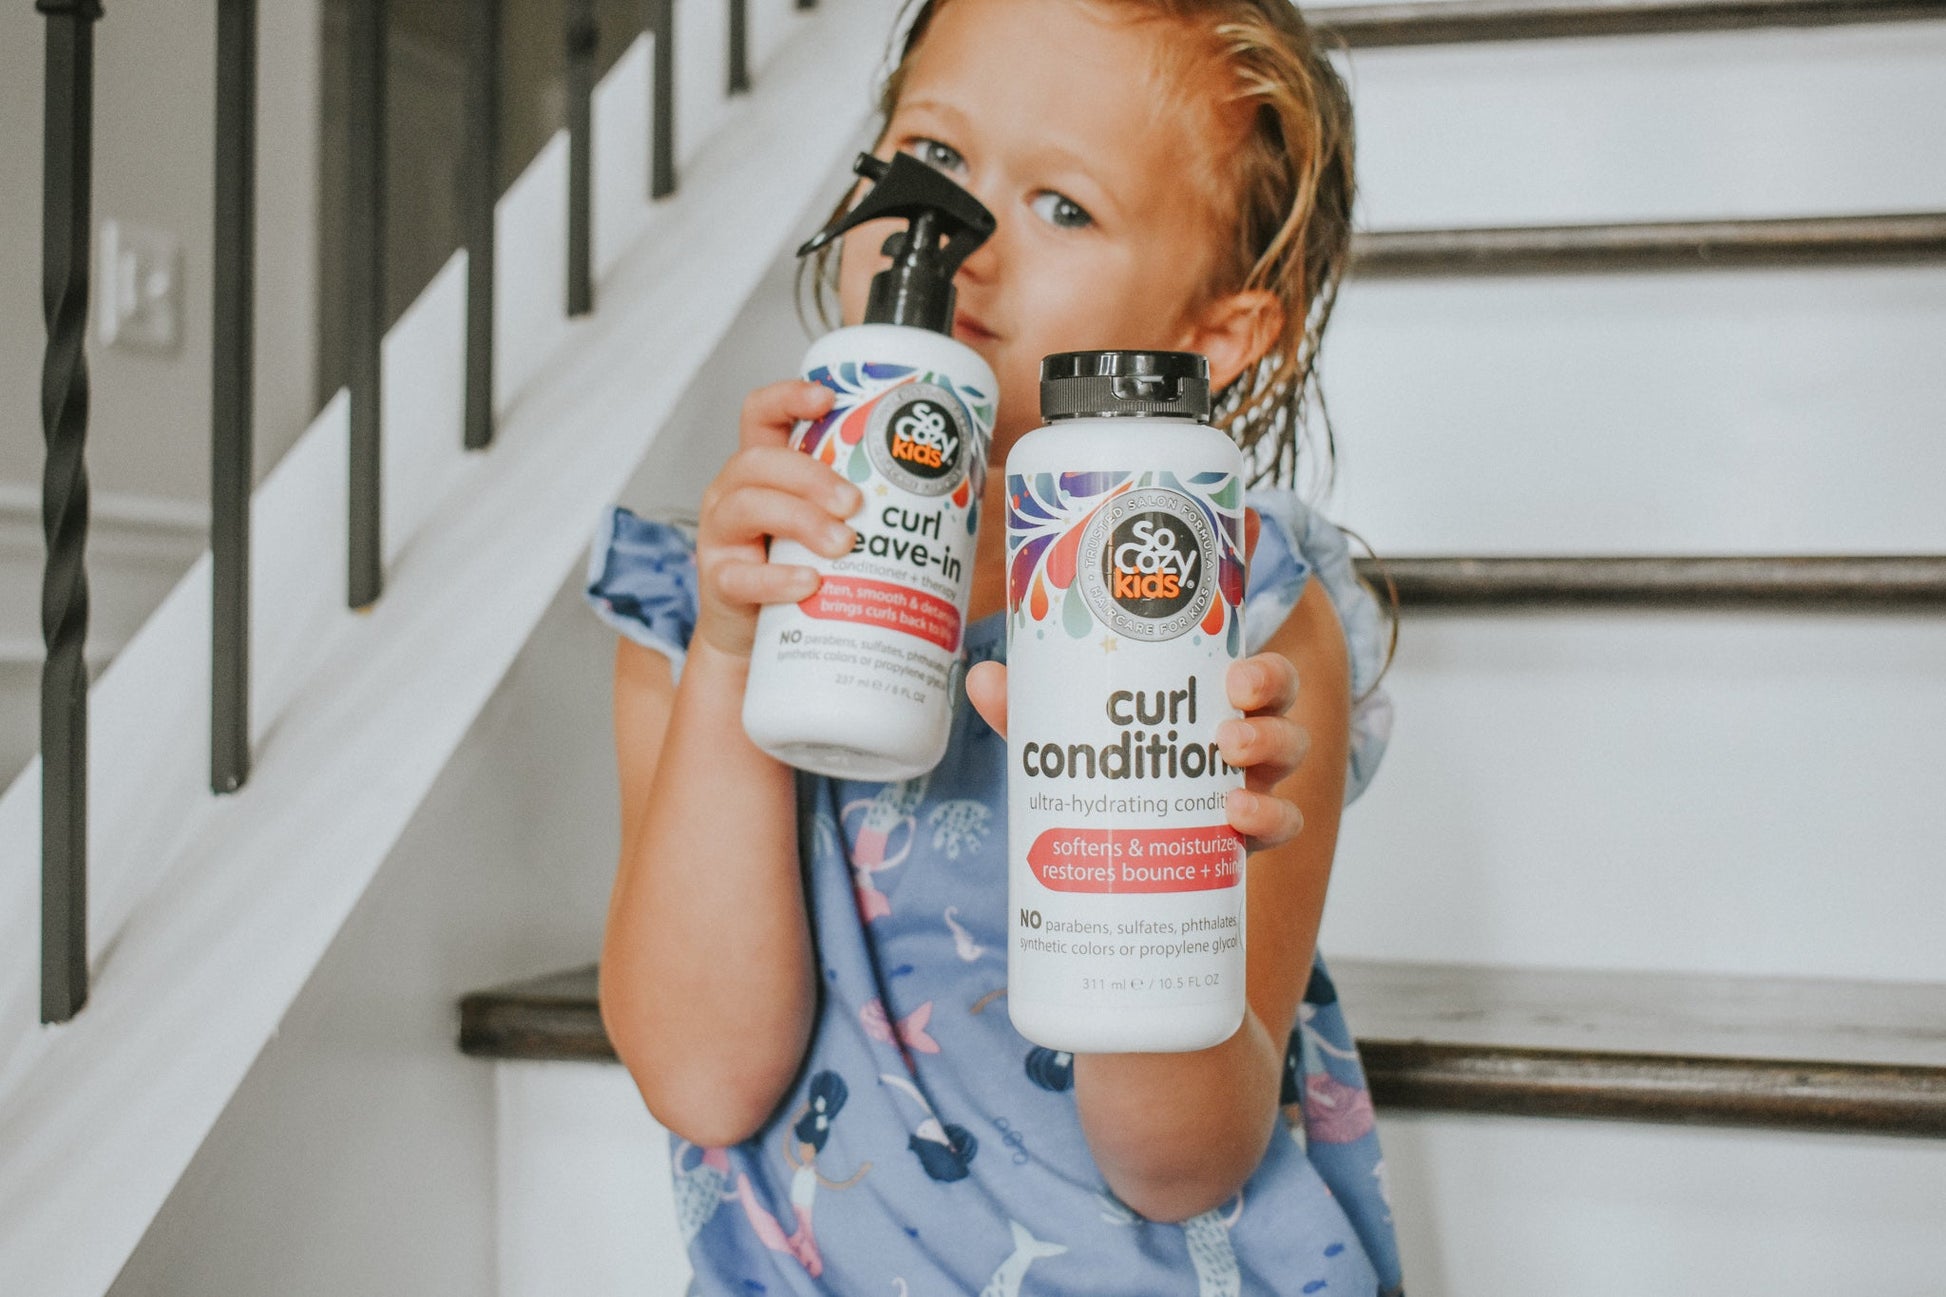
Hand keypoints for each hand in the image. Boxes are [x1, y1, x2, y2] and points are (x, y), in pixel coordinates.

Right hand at [692, 380, 860, 658]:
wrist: (757, 638)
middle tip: (854, 503)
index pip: (761, 414)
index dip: (788, 397)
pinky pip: (741, 577)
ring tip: (843, 543)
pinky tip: (810, 583)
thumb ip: (862, 505)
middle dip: (810, 477)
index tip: (828, 398)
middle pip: (759, 460)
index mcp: (763, 469)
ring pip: (747, 508)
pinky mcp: (717, 583)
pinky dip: (778, 579)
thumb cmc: (802, 570)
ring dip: (800, 520)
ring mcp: (720, 537)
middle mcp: (733, 492)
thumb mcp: (826, 526)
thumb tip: (953, 492)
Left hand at [962, 508, 1310, 852]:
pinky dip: (1266, 819)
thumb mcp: (1063, 734)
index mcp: (1201, 690)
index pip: (1230, 628)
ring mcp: (1248, 780)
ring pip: (1290, 748)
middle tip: (1234, 684)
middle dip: (1268, 677)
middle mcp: (1236, 727)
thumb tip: (981, 676)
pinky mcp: (1245, 836)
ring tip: (1229, 747)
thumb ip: (1031, 706)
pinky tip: (1235, 815)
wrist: (1110, 864)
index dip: (1247, 572)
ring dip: (1270, 740)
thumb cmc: (1101, 781)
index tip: (1251, 541)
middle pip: (1278, 689)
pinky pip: (1281, 825)